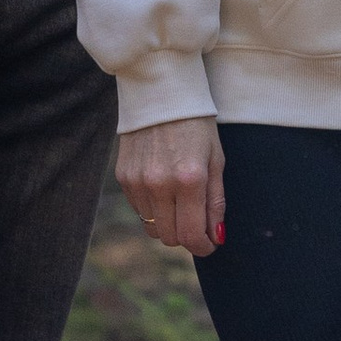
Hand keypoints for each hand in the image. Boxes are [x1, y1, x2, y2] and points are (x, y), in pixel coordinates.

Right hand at [118, 115, 225, 256]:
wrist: (160, 93)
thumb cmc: (196, 125)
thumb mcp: (216, 160)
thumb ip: (216, 202)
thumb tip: (217, 237)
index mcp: (190, 179)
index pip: (192, 235)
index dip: (203, 247)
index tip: (210, 244)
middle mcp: (160, 184)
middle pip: (170, 237)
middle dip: (186, 237)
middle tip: (197, 224)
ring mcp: (138, 182)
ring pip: (152, 227)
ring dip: (168, 224)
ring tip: (181, 203)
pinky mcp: (123, 177)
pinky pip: (139, 210)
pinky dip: (153, 209)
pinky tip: (163, 189)